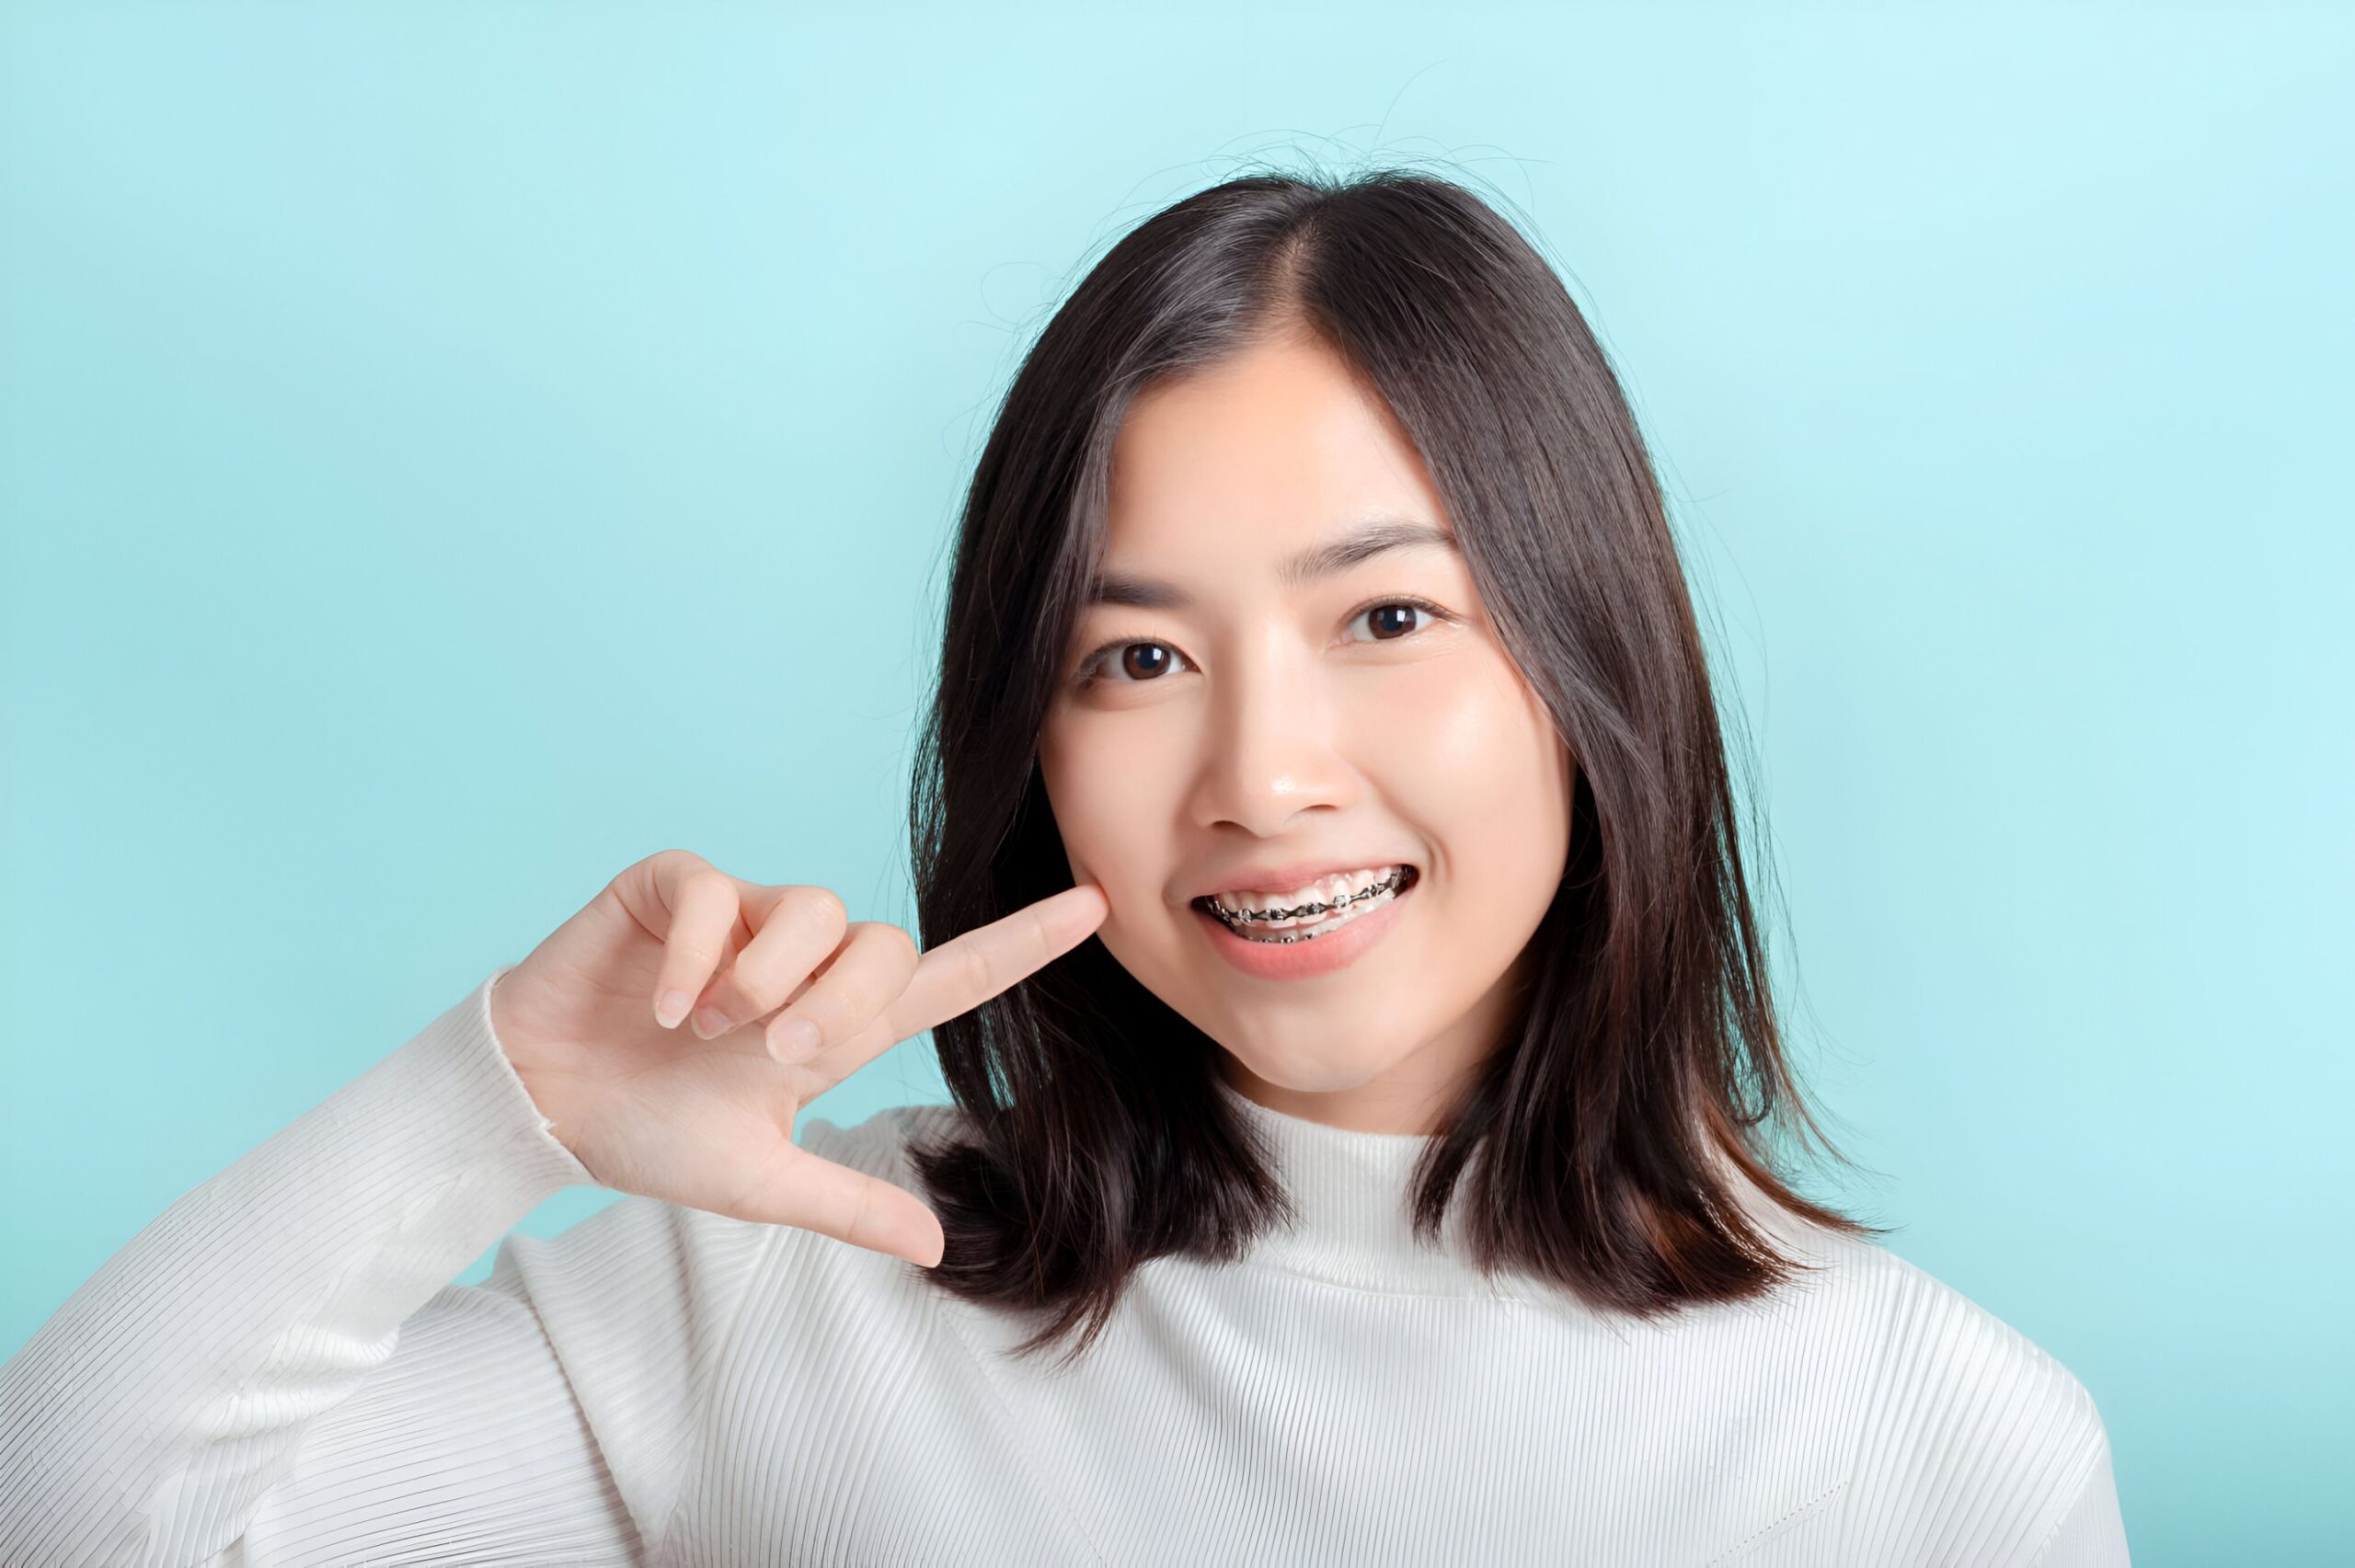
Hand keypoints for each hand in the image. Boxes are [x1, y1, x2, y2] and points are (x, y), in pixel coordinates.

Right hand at [487, 848, 1108, 1267]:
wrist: (542, 1106)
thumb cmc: (649, 1132)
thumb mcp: (758, 1181)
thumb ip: (845, 1203)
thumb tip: (939, 1246)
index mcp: (830, 1025)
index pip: (944, 981)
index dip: (1019, 947)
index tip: (1096, 907)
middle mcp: (798, 961)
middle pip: (883, 941)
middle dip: (841, 1002)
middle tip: (773, 1054)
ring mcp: (737, 918)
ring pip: (813, 906)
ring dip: (767, 979)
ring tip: (708, 1028)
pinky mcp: (671, 887)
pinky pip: (714, 893)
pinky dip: (694, 956)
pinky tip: (660, 1005)